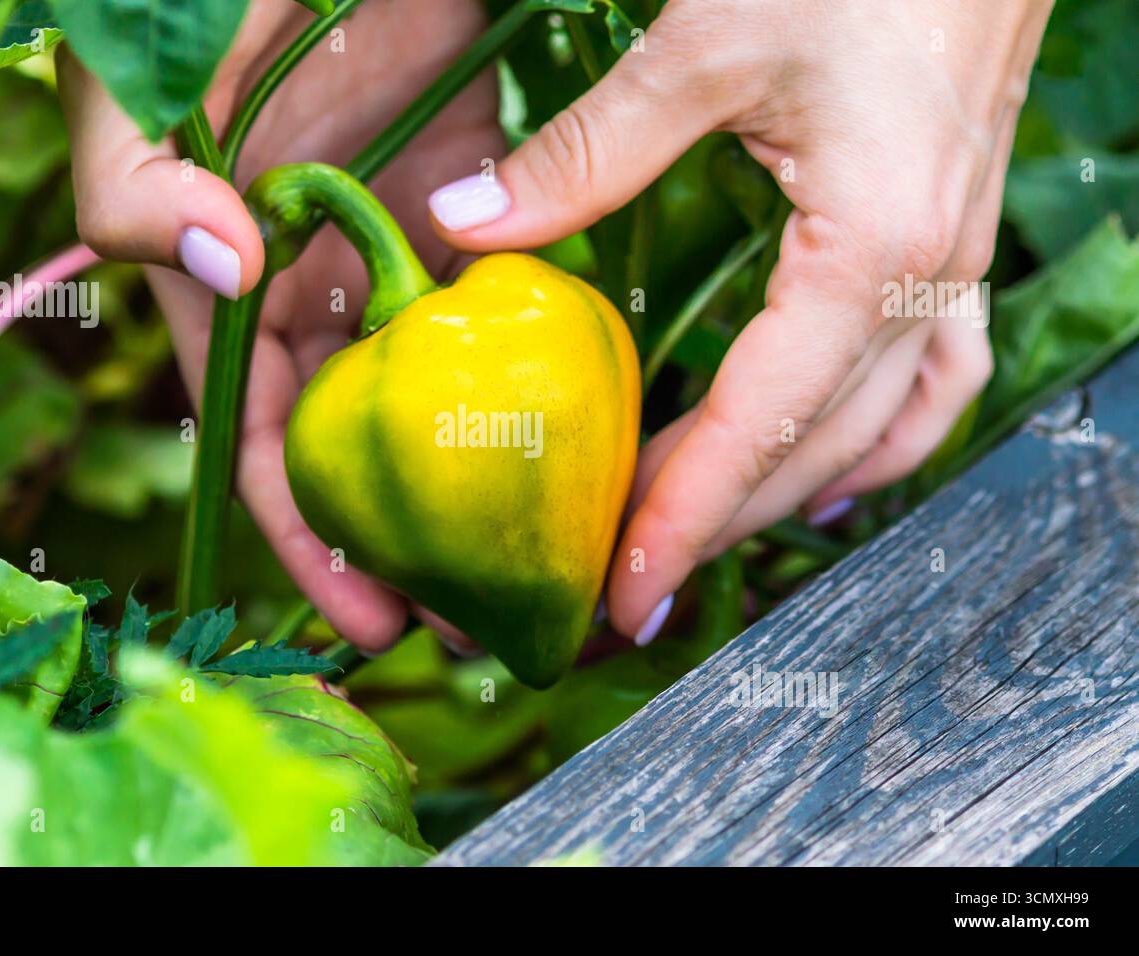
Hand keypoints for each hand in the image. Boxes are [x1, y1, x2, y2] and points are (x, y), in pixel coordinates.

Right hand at [58, 0, 500, 650]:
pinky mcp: (471, 212)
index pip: (266, 449)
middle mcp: (314, 296)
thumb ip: (135, 182)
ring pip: (438, 403)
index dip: (311, 545)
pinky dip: (533, 382)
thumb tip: (228, 273)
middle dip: (410, 549)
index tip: (375, 624)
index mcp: (229, 296)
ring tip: (540, 564)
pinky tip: (579, 448)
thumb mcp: (136, 84)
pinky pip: (502, 316)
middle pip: (363, 454)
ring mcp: (394, 260)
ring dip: (481, 490)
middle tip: (480, 626)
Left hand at [429, 0, 1053, 642]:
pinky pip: (933, 382)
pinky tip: (828, 475)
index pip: (760, 421)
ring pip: (877, 431)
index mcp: (868, 250)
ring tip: (703, 539)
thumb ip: (586, 152)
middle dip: (720, 526)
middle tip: (631, 585)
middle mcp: (925, 281)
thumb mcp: (707, 48)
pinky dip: (879, 444)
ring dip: (786, 494)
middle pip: (815, 448)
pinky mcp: (951, 245)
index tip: (622, 589)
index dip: (684, 516)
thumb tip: (468, 223)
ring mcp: (952, 268)